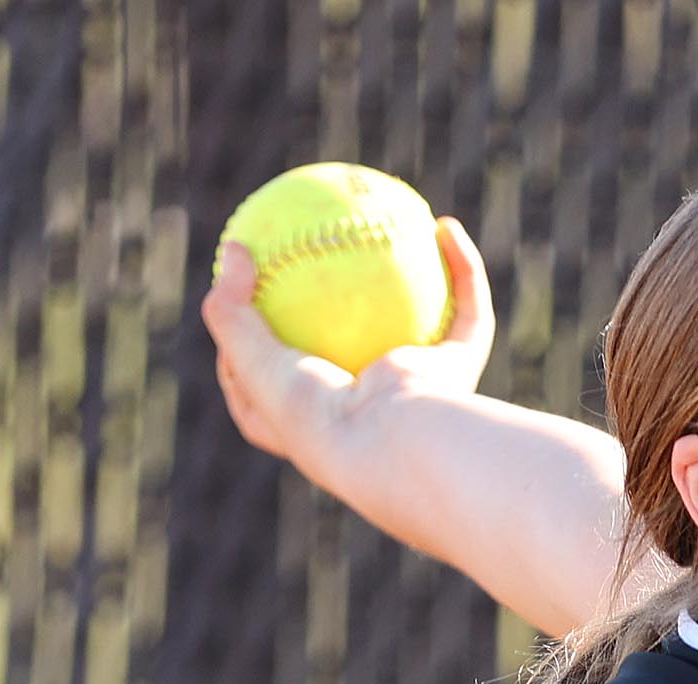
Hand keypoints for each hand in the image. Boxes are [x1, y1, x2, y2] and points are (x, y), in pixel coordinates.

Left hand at [200, 216, 495, 500]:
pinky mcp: (456, 374)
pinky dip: (464, 270)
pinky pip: (468, 313)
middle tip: (322, 263)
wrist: (388, 443)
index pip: (276, 395)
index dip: (256, 354)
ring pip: (428, 330)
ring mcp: (419, 393)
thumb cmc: (316, 412)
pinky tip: (446, 226)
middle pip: (357, 359)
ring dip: (426, 284)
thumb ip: (229, 309)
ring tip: (404, 229)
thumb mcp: (251, 360)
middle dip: (349, 318)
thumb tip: (234, 250)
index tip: (241, 307)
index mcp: (317, 429)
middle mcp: (372, 413)